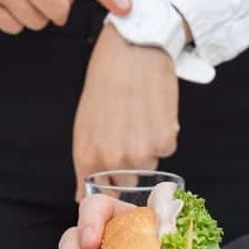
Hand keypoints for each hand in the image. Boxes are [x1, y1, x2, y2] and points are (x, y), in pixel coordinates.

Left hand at [72, 24, 179, 200]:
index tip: (115, 177)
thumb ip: (85, 164)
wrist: (132, 50)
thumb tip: (82, 198)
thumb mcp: (84, 125)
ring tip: (139, 120)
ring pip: (149, 167)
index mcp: (88, 157)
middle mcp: (114, 161)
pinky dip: (163, 136)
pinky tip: (153, 113)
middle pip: (127, 185)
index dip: (110, 186)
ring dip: (147, 150)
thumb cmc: (105, 83)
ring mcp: (141, 154)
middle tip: (129, 136)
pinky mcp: (165, 142)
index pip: (101, 193)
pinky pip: (166, 149)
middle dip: (129, 169)